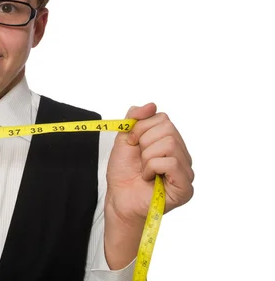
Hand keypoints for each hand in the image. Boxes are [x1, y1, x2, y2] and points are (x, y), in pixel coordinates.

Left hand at [103, 103, 193, 268]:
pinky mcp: (185, 188)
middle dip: (144, 143)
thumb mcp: (124, 139)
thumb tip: (151, 105)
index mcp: (170, 142)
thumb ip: (135, 119)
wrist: (118, 199)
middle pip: (167, 129)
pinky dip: (153, 167)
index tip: (132, 142)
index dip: (141, 128)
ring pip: (169, 144)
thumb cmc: (123, 173)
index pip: (163, 118)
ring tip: (145, 171)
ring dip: (147, 157)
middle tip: (139, 159)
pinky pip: (171, 162)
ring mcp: (186, 171)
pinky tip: (150, 178)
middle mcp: (182, 155)